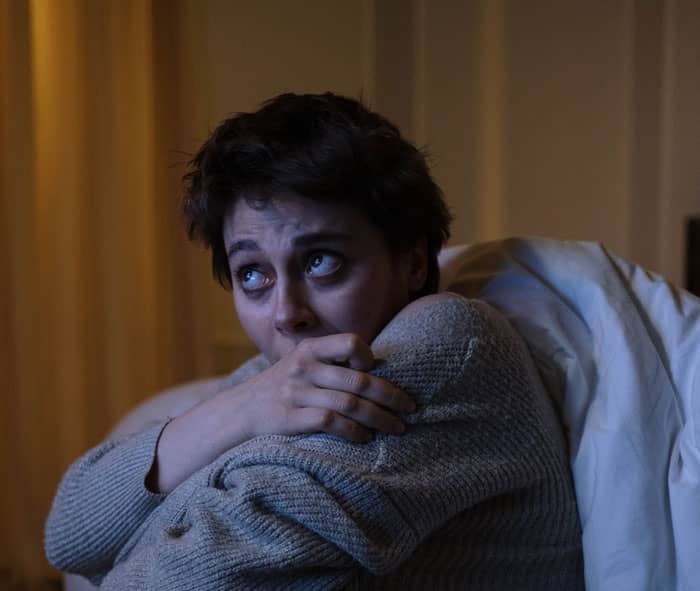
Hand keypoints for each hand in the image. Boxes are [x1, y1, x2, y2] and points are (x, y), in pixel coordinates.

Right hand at [236, 333, 414, 442]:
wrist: (242, 409)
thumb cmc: (284, 385)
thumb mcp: (302, 363)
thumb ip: (332, 362)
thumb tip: (378, 371)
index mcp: (310, 349)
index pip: (350, 342)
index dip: (369, 358)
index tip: (376, 372)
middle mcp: (304, 367)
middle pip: (359, 380)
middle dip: (391, 396)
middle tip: (410, 409)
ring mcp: (296, 392)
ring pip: (350, 404)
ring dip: (379, 418)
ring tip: (397, 428)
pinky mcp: (292, 418)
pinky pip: (331, 422)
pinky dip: (353, 431)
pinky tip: (365, 438)